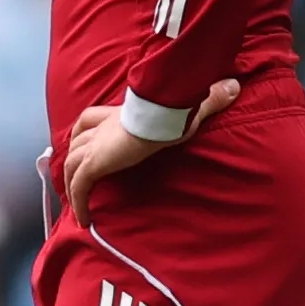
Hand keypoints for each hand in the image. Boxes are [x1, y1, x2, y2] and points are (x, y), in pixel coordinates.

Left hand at [63, 80, 240, 227]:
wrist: (159, 115)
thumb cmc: (172, 111)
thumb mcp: (192, 106)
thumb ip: (209, 99)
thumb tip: (233, 86)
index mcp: (117, 115)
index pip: (89, 119)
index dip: (84, 131)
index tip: (84, 144)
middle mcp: (101, 130)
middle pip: (76, 143)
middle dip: (73, 160)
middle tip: (74, 179)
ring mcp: (96, 147)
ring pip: (71, 165)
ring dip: (71, 184)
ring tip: (77, 204)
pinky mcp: (95, 164)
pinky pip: (79, 187)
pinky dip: (78, 202)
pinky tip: (83, 219)